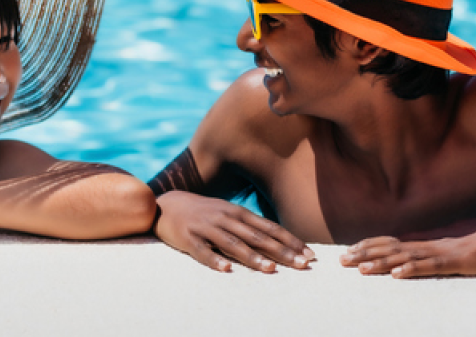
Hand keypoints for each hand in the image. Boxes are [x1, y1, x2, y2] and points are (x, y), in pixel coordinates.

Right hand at [154, 191, 313, 272]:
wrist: (166, 205)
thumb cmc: (204, 213)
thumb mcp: (228, 213)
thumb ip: (250, 226)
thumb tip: (276, 239)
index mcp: (238, 213)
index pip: (270, 228)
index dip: (290, 240)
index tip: (309, 254)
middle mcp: (225, 219)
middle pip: (257, 237)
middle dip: (281, 251)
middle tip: (301, 264)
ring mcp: (207, 228)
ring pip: (233, 244)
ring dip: (252, 257)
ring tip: (270, 269)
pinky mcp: (189, 239)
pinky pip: (203, 252)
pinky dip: (214, 260)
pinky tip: (226, 270)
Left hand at [340, 209, 475, 277]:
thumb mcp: (463, 251)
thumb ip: (443, 253)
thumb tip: (423, 258)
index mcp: (434, 242)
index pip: (395, 243)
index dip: (370, 246)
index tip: (349, 252)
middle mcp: (436, 244)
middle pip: (393, 248)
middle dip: (366, 254)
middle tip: (341, 261)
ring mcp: (447, 252)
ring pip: (408, 257)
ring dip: (382, 264)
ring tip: (361, 270)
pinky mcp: (461, 262)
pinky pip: (434, 267)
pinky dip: (414, 270)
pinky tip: (397, 275)